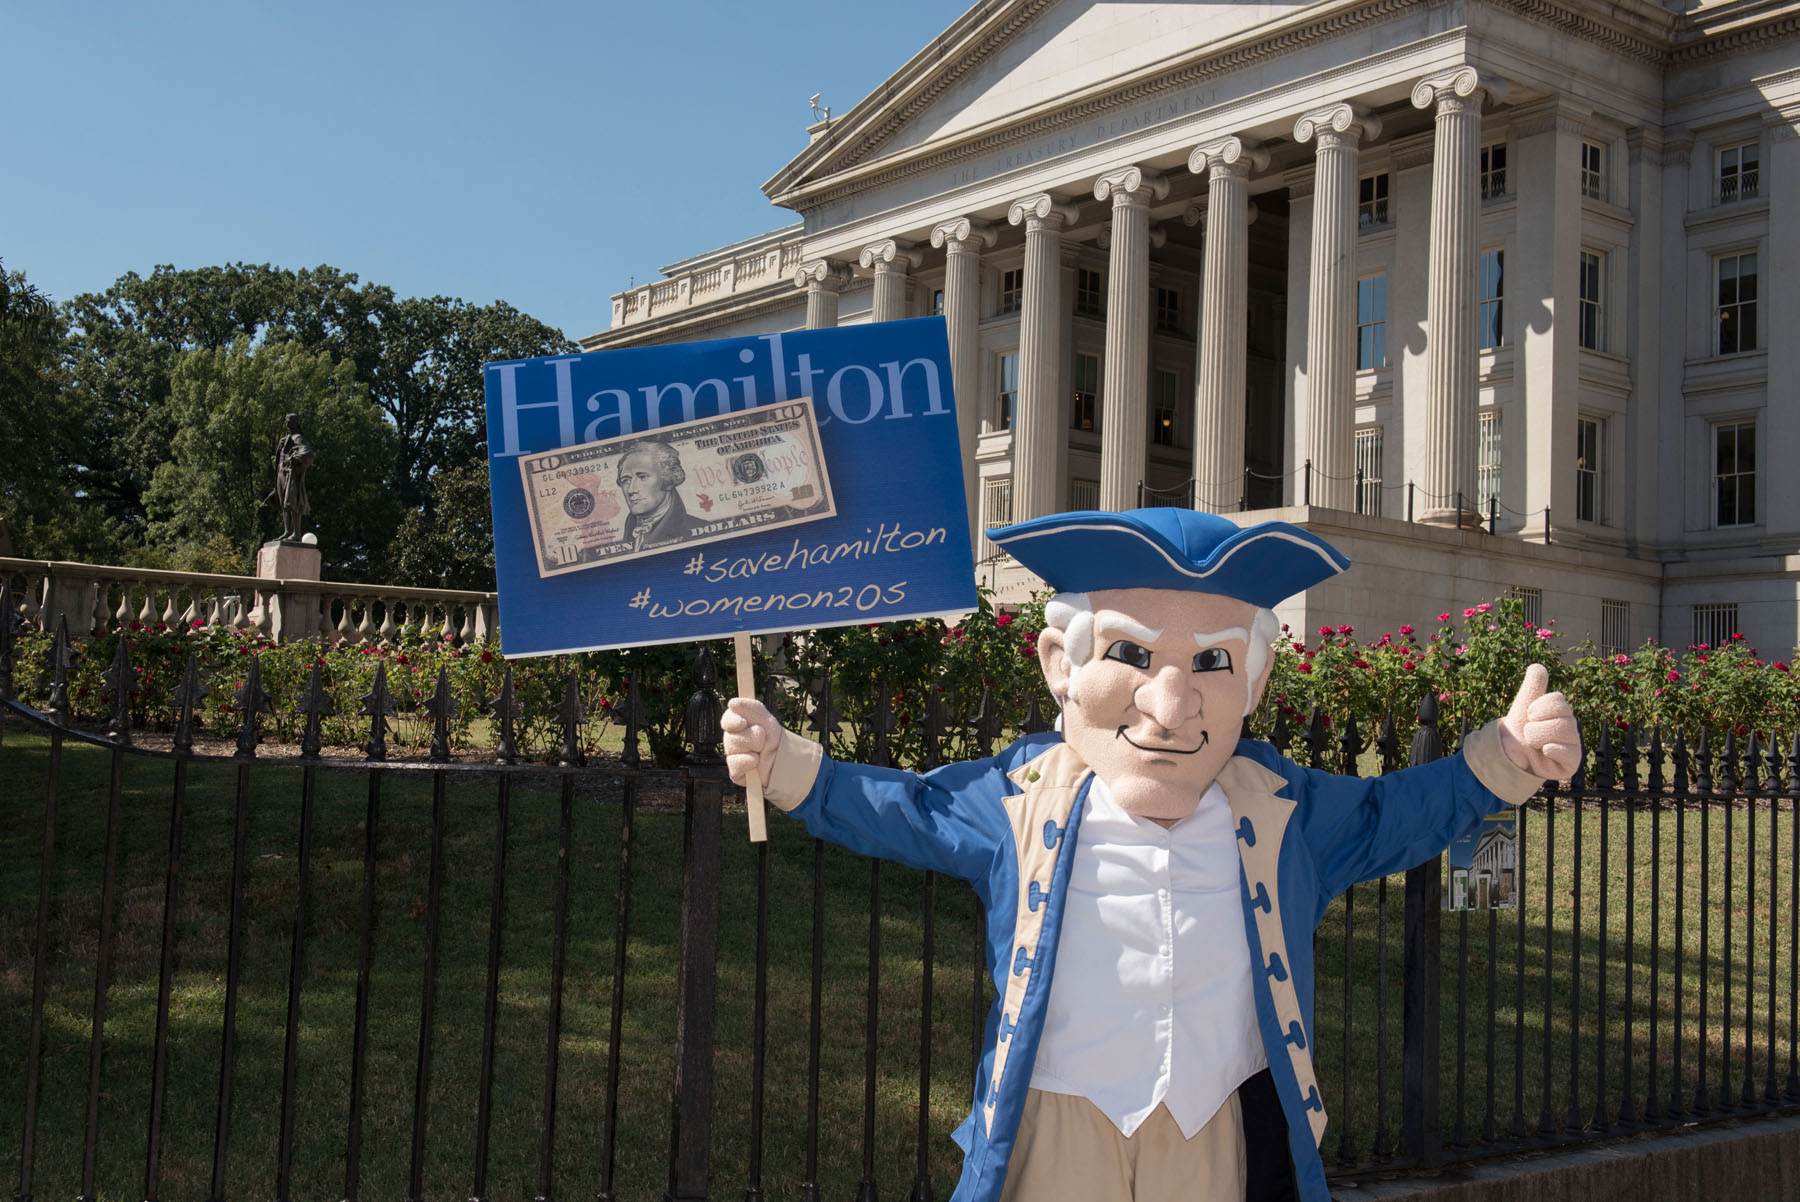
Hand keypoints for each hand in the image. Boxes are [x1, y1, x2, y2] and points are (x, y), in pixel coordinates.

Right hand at [722, 698, 782, 789]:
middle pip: (730, 735)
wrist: (785, 761)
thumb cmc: (774, 740)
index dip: (732, 721)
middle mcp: (732, 741)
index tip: (743, 723)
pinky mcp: (735, 772)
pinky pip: (736, 764)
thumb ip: (752, 708)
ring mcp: (733, 757)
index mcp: (737, 726)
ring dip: (752, 748)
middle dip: (749, 736)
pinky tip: (756, 762)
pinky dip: (749, 762)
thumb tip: (732, 703)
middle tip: (762, 739)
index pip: (727, 720)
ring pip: (732, 748)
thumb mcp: (767, 720)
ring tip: (761, 751)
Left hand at [1497, 664, 1581, 778]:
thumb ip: (1532, 686)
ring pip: (1563, 732)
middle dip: (1536, 724)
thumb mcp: (1524, 705)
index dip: (1539, 706)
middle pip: (1562, 717)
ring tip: (1533, 743)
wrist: (1510, 755)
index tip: (1530, 714)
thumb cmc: (1520, 729)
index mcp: (1561, 711)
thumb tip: (1537, 666)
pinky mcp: (1572, 763)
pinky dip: (1552, 750)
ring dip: (1540, 737)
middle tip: (1529, 731)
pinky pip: (1569, 753)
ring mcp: (1573, 745)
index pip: (1558, 699)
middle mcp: (1571, 726)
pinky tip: (1544, 751)